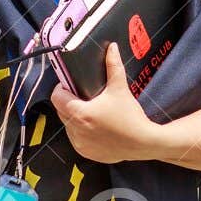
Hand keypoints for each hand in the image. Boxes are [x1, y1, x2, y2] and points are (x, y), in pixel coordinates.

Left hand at [50, 40, 162, 163]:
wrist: (143, 143)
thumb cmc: (130, 117)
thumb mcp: (120, 89)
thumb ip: (113, 66)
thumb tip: (111, 47)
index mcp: (80, 113)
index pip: (56, 97)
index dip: (61, 88)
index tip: (70, 84)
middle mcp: (76, 131)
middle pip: (61, 111)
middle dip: (68, 102)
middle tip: (82, 96)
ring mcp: (79, 144)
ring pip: (67, 125)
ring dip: (73, 117)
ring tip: (89, 111)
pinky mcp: (85, 152)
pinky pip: (75, 139)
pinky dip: (80, 132)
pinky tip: (93, 126)